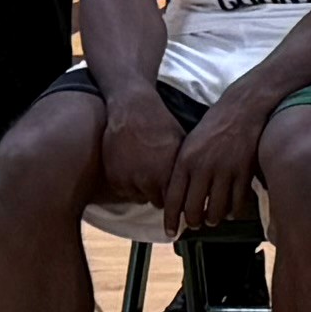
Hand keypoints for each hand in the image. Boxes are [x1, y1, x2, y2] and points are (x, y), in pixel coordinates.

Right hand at [101, 84, 186, 199]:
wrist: (132, 109)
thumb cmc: (161, 124)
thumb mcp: (182, 146)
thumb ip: (185, 169)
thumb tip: (197, 184)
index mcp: (167, 174)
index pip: (175, 201)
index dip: (178, 198)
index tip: (178, 195)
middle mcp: (147, 181)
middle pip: (157, 202)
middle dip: (160, 194)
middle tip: (160, 181)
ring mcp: (128, 180)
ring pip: (139, 198)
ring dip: (143, 190)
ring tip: (146, 174)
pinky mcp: (113, 177)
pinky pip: (123, 191)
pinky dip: (128, 185)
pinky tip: (133, 170)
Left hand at [163, 85, 276, 238]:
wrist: (242, 108)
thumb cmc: (213, 125)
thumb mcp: (189, 143)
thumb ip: (183, 168)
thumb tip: (177, 194)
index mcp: (185, 161)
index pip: (173, 198)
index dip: (170, 219)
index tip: (170, 232)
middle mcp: (202, 168)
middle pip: (194, 208)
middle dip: (193, 222)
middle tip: (195, 225)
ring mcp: (224, 171)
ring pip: (216, 209)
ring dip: (213, 219)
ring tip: (212, 220)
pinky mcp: (244, 172)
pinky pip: (237, 202)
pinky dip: (234, 211)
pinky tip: (231, 212)